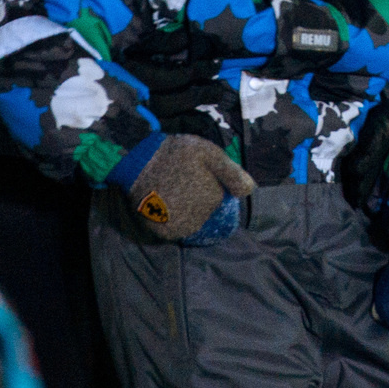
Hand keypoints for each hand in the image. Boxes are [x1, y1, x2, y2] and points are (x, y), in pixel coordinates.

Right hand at [125, 133, 254, 242]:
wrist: (137, 164)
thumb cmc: (175, 155)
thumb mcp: (208, 153)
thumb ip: (231, 172)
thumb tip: (251, 190)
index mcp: (213, 198)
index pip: (219, 197)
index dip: (209, 183)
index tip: (195, 173)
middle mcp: (199, 217)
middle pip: (206, 211)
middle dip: (199, 198)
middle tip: (182, 182)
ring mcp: (181, 227)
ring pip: (193, 221)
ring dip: (187, 211)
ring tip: (173, 192)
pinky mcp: (164, 233)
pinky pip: (177, 229)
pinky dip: (174, 219)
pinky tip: (166, 203)